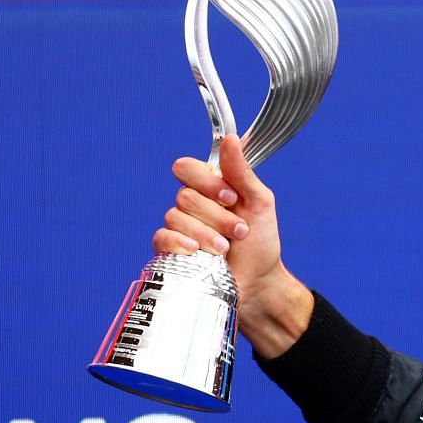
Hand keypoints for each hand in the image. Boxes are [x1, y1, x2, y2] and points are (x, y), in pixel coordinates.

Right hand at [158, 134, 310, 355]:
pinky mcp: (169, 251)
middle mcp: (190, 206)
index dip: (205, 180)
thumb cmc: (260, 243)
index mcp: (210, 189)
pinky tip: (198, 253)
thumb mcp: (260, 204)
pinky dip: (181, 243)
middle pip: (185, 195)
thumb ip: (243, 173)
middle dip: (217, 215)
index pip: (186, 168)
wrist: (258, 283)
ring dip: (207, 233)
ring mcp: (178, 229)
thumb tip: (231, 139)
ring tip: (226, 249)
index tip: (230, 197)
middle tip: (239, 231)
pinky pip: (161, 238)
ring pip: (175, 217)